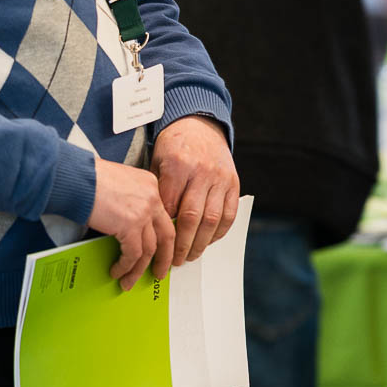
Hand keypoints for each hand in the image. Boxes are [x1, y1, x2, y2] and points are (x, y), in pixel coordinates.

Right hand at [88, 156, 173, 289]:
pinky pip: (133, 254)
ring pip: (150, 249)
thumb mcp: (120, 183)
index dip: (164, 237)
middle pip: (167, 235)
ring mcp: (144, 212)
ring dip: (139, 269)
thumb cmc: (89, 178)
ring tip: (129, 281)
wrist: (77, 177)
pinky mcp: (130, 225)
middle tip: (160, 272)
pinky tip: (117, 271)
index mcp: (151, 185)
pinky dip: (126, 266)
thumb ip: (131, 200)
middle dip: (164, 258)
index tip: (162, 251)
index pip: (163, 216)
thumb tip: (128, 225)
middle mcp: (152, 198)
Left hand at [153, 115, 239, 265]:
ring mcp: (221, 178)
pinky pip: (229, 214)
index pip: (169, 207)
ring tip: (190, 256)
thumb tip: (153, 227)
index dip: (163, 230)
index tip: (156, 247)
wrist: (199, 124)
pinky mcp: (234, 182)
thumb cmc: (173, 146)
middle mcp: (202, 172)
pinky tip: (208, 240)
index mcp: (178, 165)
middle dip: (182, 245)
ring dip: (201, 243)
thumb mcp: (157, 162)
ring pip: (212, 219)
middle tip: (174, 262)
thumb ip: (158, 192)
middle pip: (192, 217)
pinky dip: (219, 232)